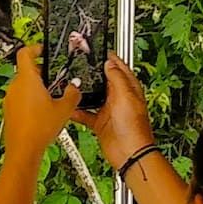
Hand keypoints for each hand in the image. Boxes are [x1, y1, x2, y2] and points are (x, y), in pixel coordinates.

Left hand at [3, 44, 81, 156]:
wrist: (24, 149)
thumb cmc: (39, 129)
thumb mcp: (64, 109)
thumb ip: (72, 93)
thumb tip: (74, 88)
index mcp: (27, 79)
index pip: (26, 52)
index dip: (35, 47)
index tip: (43, 49)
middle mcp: (15, 86)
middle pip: (27, 70)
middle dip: (42, 72)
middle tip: (55, 79)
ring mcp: (10, 98)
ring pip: (23, 85)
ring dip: (36, 87)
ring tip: (51, 98)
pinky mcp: (9, 110)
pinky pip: (20, 98)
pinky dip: (30, 99)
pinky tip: (43, 111)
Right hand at [74, 53, 154, 170]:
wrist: (129, 153)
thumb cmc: (133, 127)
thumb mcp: (125, 96)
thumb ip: (117, 78)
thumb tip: (109, 63)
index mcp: (129, 89)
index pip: (120, 68)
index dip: (110, 58)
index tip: (100, 50)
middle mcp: (119, 98)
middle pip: (104, 81)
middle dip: (93, 73)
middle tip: (80, 64)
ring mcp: (109, 111)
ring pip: (93, 96)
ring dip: (83, 92)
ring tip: (71, 84)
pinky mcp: (100, 123)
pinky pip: (85, 114)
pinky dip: (77, 111)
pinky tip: (69, 108)